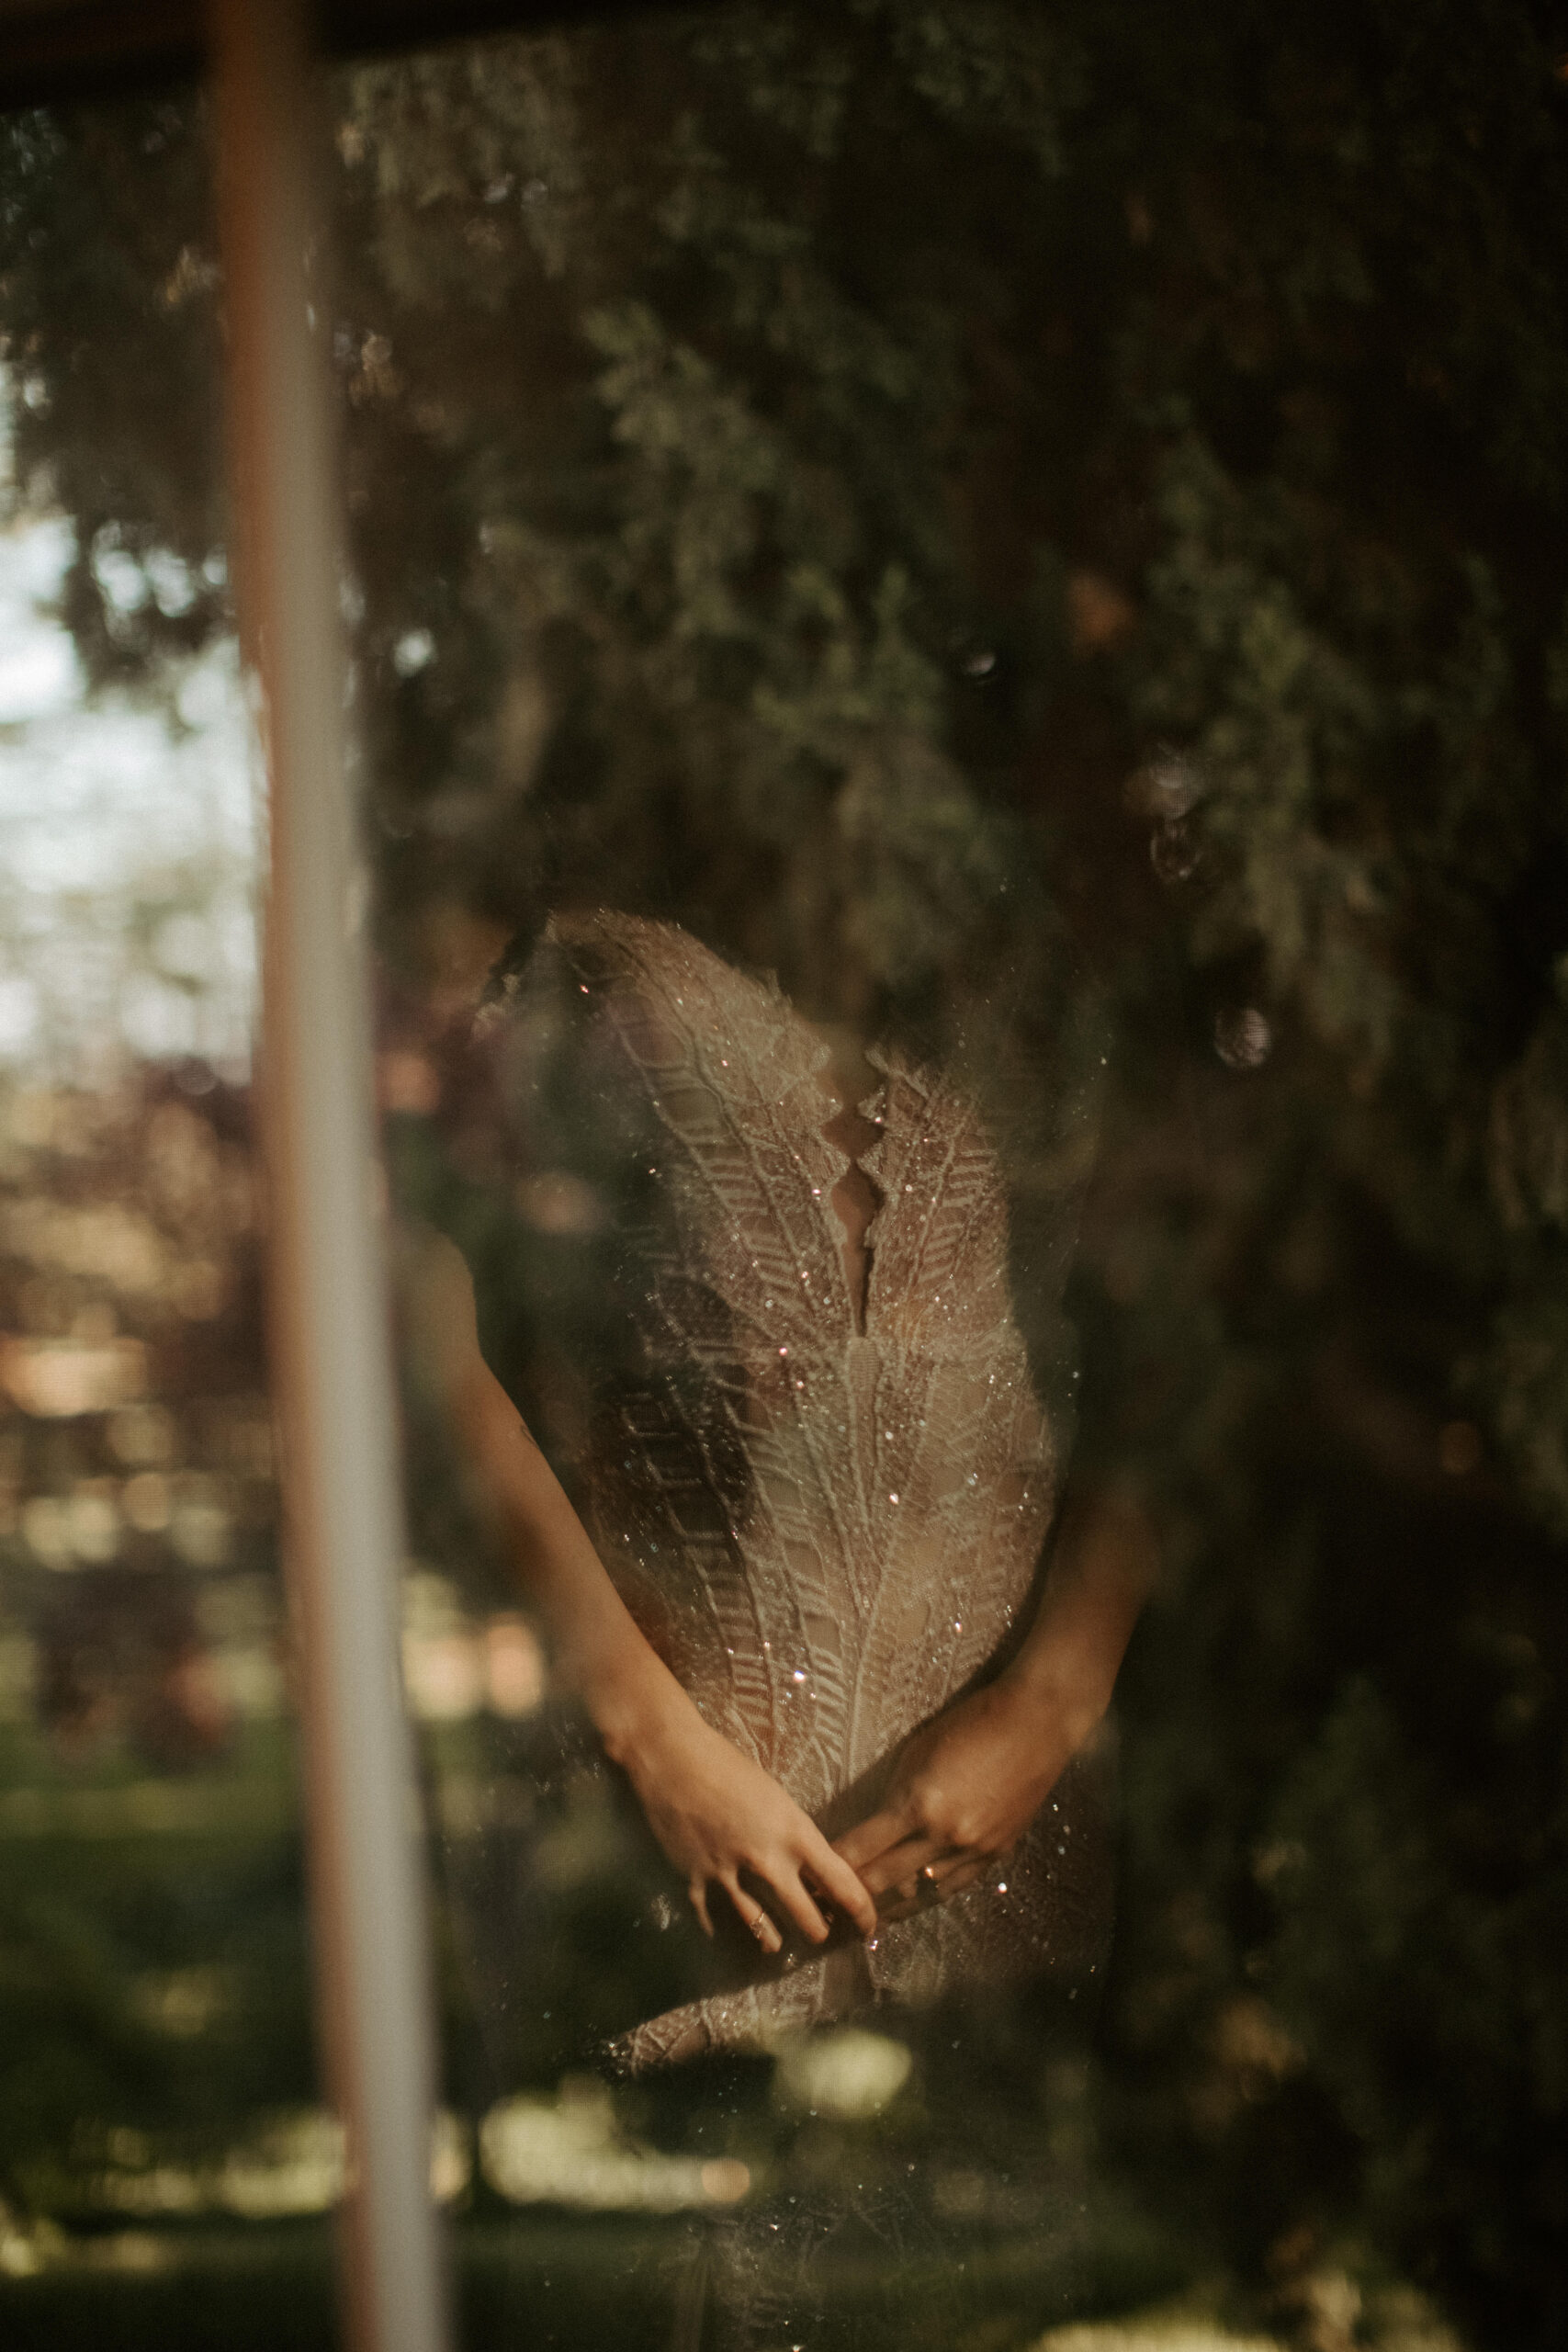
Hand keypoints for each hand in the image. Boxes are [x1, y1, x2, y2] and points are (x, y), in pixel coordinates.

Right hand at [614, 1683, 877, 1952]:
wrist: (671, 1757)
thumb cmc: (728, 1766)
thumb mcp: (777, 1798)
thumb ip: (796, 1837)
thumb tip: (812, 1873)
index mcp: (795, 1833)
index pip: (844, 1887)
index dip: (862, 1914)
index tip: (867, 1927)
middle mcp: (767, 1860)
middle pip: (810, 1923)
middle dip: (819, 1932)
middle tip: (820, 1932)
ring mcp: (729, 1875)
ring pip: (766, 1935)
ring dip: (775, 1941)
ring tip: (777, 1943)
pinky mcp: (694, 1883)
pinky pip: (716, 1927)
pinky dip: (725, 1934)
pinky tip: (730, 1936)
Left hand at [832, 1674, 1075, 1920]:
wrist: (1035, 1724)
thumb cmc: (970, 1724)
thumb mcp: (917, 1751)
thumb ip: (894, 1795)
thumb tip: (872, 1827)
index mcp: (917, 1805)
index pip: (859, 1850)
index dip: (832, 1867)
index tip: (811, 1875)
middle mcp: (943, 1836)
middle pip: (882, 1881)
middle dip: (850, 1897)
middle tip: (826, 1908)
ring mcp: (973, 1850)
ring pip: (918, 1895)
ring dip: (886, 1908)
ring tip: (860, 1921)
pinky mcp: (995, 1855)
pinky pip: (952, 1887)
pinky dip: (925, 1897)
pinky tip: (907, 1905)